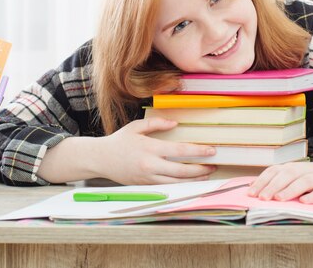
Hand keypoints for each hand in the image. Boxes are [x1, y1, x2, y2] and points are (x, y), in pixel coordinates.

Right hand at [100, 117, 215, 184]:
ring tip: (206, 175)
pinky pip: (167, 188)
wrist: (99, 159)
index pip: (180, 151)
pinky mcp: (145, 186)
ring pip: (176, 184)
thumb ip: (156, 123)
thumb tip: (175, 123)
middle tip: (213, 165)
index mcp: (149, 149)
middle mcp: (150, 166)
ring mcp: (148, 178)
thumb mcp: (136, 127)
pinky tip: (190, 182)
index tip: (211, 150)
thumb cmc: (119, 141)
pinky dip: (181, 186)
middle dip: (201, 169)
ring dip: (194, 180)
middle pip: (182, 171)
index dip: (198, 151)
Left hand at [247, 157, 312, 203]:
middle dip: (273, 186)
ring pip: (304, 182)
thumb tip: (252, 186)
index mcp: (293, 168)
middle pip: (288, 175)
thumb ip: (276, 180)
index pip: (275, 171)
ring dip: (290, 190)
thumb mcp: (295, 176)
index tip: (251, 193)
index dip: (262, 181)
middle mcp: (305, 170)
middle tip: (262, 197)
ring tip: (279, 199)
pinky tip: (304, 201)